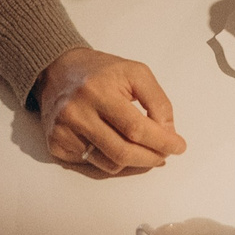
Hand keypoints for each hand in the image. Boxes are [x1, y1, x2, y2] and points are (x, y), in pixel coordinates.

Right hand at [37, 48, 184, 173]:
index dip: (162, 142)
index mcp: (98, 90)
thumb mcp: (135, 73)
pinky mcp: (56, 144)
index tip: (178, 146)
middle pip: (122, 152)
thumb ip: (157, 101)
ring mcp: (63, 131)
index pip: (136, 128)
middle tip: (164, 155)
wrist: (57, 70)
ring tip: (144, 150)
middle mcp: (77, 112)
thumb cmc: (101, 71)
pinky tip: (116, 145)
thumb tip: (167, 133)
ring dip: (134, 162)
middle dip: (151, 158)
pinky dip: (111, 160)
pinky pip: (93, 165)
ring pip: (110, 164)